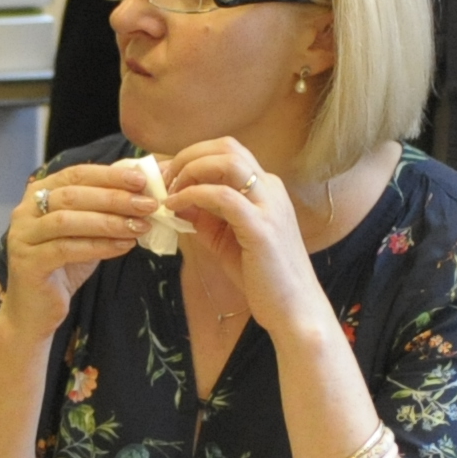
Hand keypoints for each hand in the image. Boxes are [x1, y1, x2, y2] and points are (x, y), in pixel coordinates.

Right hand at [3, 158, 156, 336]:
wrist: (36, 311)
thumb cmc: (64, 267)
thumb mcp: (86, 233)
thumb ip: (103, 211)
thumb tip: (141, 191)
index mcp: (38, 194)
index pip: (76, 174)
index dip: (109, 175)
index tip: (141, 181)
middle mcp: (24, 211)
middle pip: (72, 195)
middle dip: (114, 198)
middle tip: (147, 205)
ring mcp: (22, 236)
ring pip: (68, 220)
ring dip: (109, 221)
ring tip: (140, 226)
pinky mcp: (27, 262)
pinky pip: (66, 248)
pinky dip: (98, 246)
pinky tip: (124, 246)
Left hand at [154, 138, 322, 337]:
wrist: (292, 309)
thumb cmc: (261, 277)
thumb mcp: (225, 241)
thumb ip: (204, 218)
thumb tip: (176, 202)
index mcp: (265, 190)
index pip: (227, 154)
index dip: (192, 157)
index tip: (166, 176)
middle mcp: (270, 189)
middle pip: (227, 147)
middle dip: (189, 155)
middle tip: (164, 178)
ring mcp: (269, 205)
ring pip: (228, 162)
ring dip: (191, 170)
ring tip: (169, 191)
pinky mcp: (262, 227)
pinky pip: (223, 196)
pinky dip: (194, 195)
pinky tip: (176, 207)